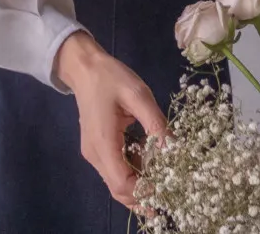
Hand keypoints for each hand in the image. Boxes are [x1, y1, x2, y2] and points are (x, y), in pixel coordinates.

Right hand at [56, 32, 166, 208]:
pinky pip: (115, 168)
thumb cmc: (110, 77)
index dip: (145, 191)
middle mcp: (95, 154)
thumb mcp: (138, 95)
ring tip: (164, 177)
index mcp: (103, 143)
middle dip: (143, 194)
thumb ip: (156, 124)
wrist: (85, 67)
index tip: (167, 186)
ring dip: (139, 183)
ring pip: (116, 181)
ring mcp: (94, 152)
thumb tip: (174, 149)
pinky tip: (149, 161)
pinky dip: (132, 171)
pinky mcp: (97, 147)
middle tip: (169, 190)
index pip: (122, 184)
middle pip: (118, 189)